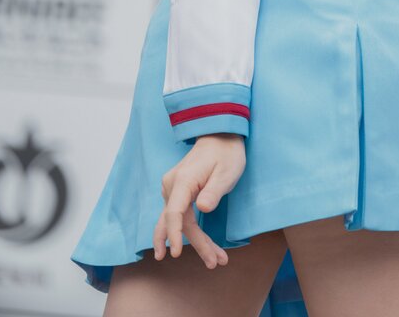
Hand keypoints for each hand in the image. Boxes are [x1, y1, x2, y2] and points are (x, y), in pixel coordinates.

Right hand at [152, 133, 245, 267]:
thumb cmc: (226, 152)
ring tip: (213, 260)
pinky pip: (180, 216)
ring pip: (178, 222)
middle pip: (177, 222)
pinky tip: (204, 246)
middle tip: (215, 262)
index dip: (175, 234)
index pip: (173, 212)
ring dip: (194, 242)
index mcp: (183, 180)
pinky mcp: (177, 193)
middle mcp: (172, 185)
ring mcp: (172, 189)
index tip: (177, 253)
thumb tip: (201, 208)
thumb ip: (214, 190)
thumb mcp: (227, 171)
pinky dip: (191, 232)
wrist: (220, 135)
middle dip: (195, 244)